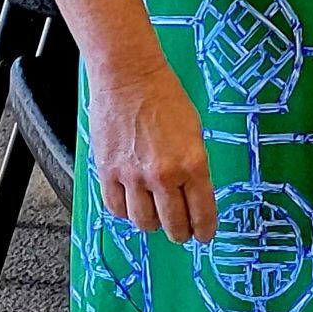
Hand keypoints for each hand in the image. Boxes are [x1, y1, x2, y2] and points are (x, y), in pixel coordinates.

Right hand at [88, 59, 217, 244]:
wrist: (129, 76)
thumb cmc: (164, 96)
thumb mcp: (194, 133)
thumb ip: (194, 167)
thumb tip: (192, 195)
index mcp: (192, 163)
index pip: (202, 214)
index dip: (204, 230)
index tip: (204, 235)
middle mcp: (163, 175)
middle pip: (173, 225)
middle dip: (181, 233)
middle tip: (181, 231)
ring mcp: (133, 176)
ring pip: (144, 222)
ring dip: (153, 224)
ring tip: (156, 215)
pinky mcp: (108, 172)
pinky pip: (116, 208)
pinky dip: (126, 212)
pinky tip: (133, 203)